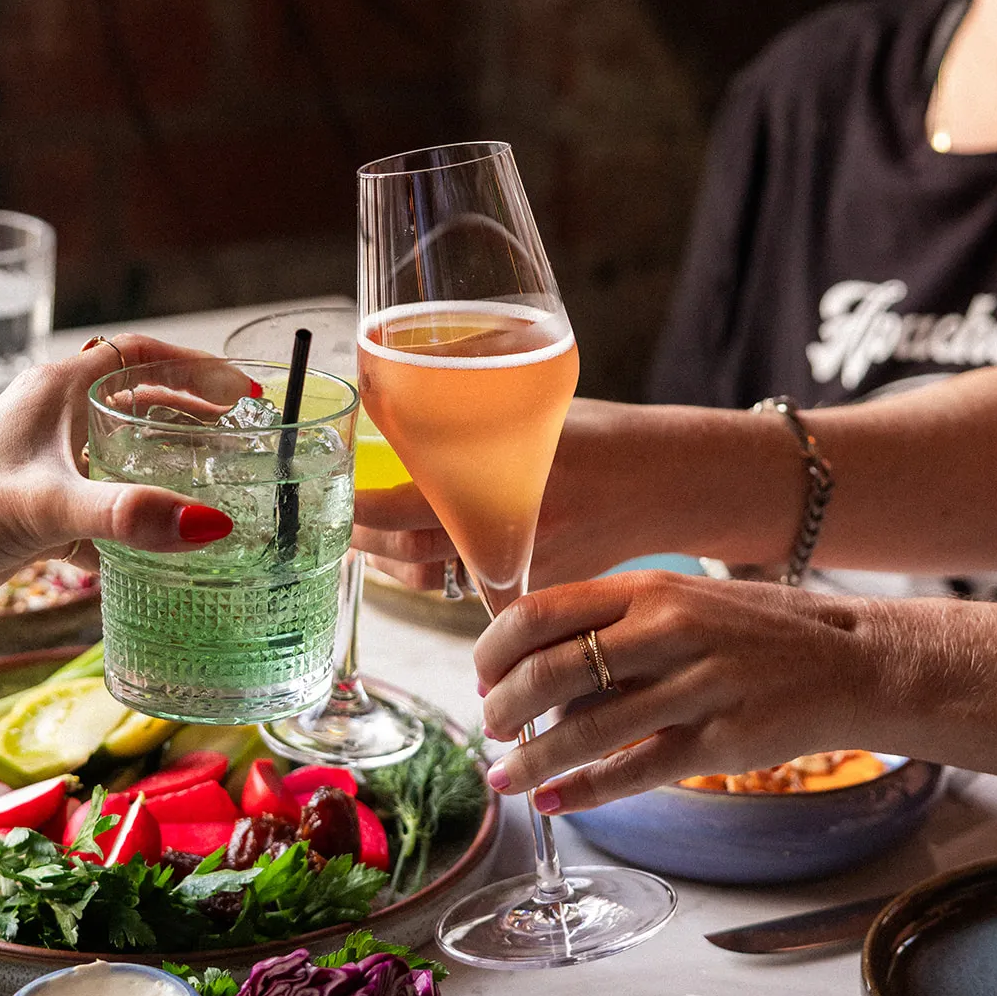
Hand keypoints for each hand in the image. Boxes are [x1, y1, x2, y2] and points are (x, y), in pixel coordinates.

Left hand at [0, 334, 243, 626]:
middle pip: (135, 402)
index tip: (242, 390)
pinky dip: (133, 523)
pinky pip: (99, 509)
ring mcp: (40, 469)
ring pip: (119, 456)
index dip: (194, 367)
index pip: (139, 356)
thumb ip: (129, 515)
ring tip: (216, 487)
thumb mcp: (46, 507)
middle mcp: (49, 422)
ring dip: (164, 468)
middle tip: (240, 436)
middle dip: (189, 415)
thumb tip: (210, 525)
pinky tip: (158, 550)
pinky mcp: (31, 516)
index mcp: (53, 392)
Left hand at [352, 399, 698, 589]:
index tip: (332, 492)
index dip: (358, 507)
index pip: (404, 505)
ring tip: (370, 533)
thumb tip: (397, 403)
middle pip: (405, 552)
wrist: (664, 484)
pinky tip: (422, 550)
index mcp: (504, 477)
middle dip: (362, 537)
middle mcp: (506, 532)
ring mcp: (516, 570)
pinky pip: (461, 591)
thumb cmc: (597, 436)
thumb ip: (475, 420)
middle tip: (337, 513)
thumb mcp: (537, 413)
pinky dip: (434, 573)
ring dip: (390, 560)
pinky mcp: (527, 592)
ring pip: (426, 579)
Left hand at [474, 571, 873, 812]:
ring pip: (586, 731)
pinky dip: (584, 792)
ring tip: (505, 777)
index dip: (493, 651)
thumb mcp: (680, 600)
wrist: (853, 659)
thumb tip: (533, 666)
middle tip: (491, 730)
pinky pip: (634, 772)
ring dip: (532, 761)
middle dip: (503, 710)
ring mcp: (696, 688)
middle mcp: (667, 632)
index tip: (481, 677)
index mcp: (647, 590)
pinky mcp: (721, 742)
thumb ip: (613, 625)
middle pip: (550, 672)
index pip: (538, 613)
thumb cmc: (752, 631)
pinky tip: (556, 802)